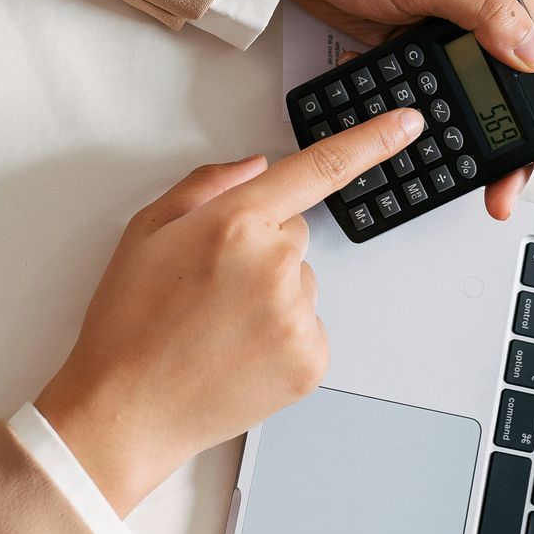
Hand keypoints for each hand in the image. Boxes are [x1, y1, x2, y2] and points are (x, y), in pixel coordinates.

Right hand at [35, 108, 425, 515]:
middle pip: (295, 235)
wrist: (124, 410)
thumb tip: (260, 166)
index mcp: (235, 223)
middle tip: (209, 289)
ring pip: (300, 284)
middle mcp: (275, 264)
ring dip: (270, 297)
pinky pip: (308, 327)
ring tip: (215, 329)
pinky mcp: (311, 360)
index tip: (409, 123)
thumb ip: (208, 185)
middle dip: (261, 250)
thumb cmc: (128, 322)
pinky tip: (236, 352)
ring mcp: (297, 315)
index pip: (318, 168)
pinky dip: (281, 338)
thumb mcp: (146, 231)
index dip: (372, 140)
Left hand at [287, 0, 533, 218]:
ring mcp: (444, 25)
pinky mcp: (410, 43)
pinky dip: (423, 112)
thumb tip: (533, 52)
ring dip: (466, 135)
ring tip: (466, 177)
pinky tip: (415, 136)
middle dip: (509, 141)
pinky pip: (429, 88)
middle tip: (504, 189)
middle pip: (508, 84)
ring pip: (469, 94)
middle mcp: (480, 2)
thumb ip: (483, 12)